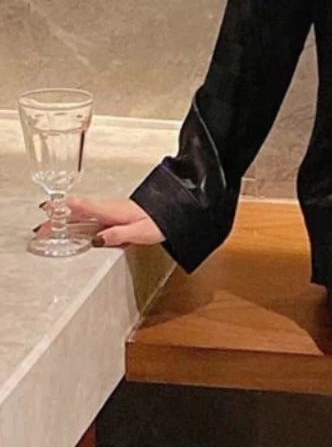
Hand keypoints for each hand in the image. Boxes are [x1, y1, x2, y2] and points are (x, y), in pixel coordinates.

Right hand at [34, 197, 164, 247]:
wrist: (175, 210)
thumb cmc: (160, 221)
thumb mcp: (141, 232)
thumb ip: (118, 234)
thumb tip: (96, 239)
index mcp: (112, 210)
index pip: (83, 207)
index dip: (63, 208)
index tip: (46, 210)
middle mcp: (110, 207)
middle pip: (78, 211)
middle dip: (58, 217)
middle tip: (40, 227)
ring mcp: (113, 209)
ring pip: (84, 212)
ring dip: (66, 217)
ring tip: (49, 226)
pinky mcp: (117, 213)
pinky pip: (92, 214)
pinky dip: (78, 217)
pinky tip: (76, 224)